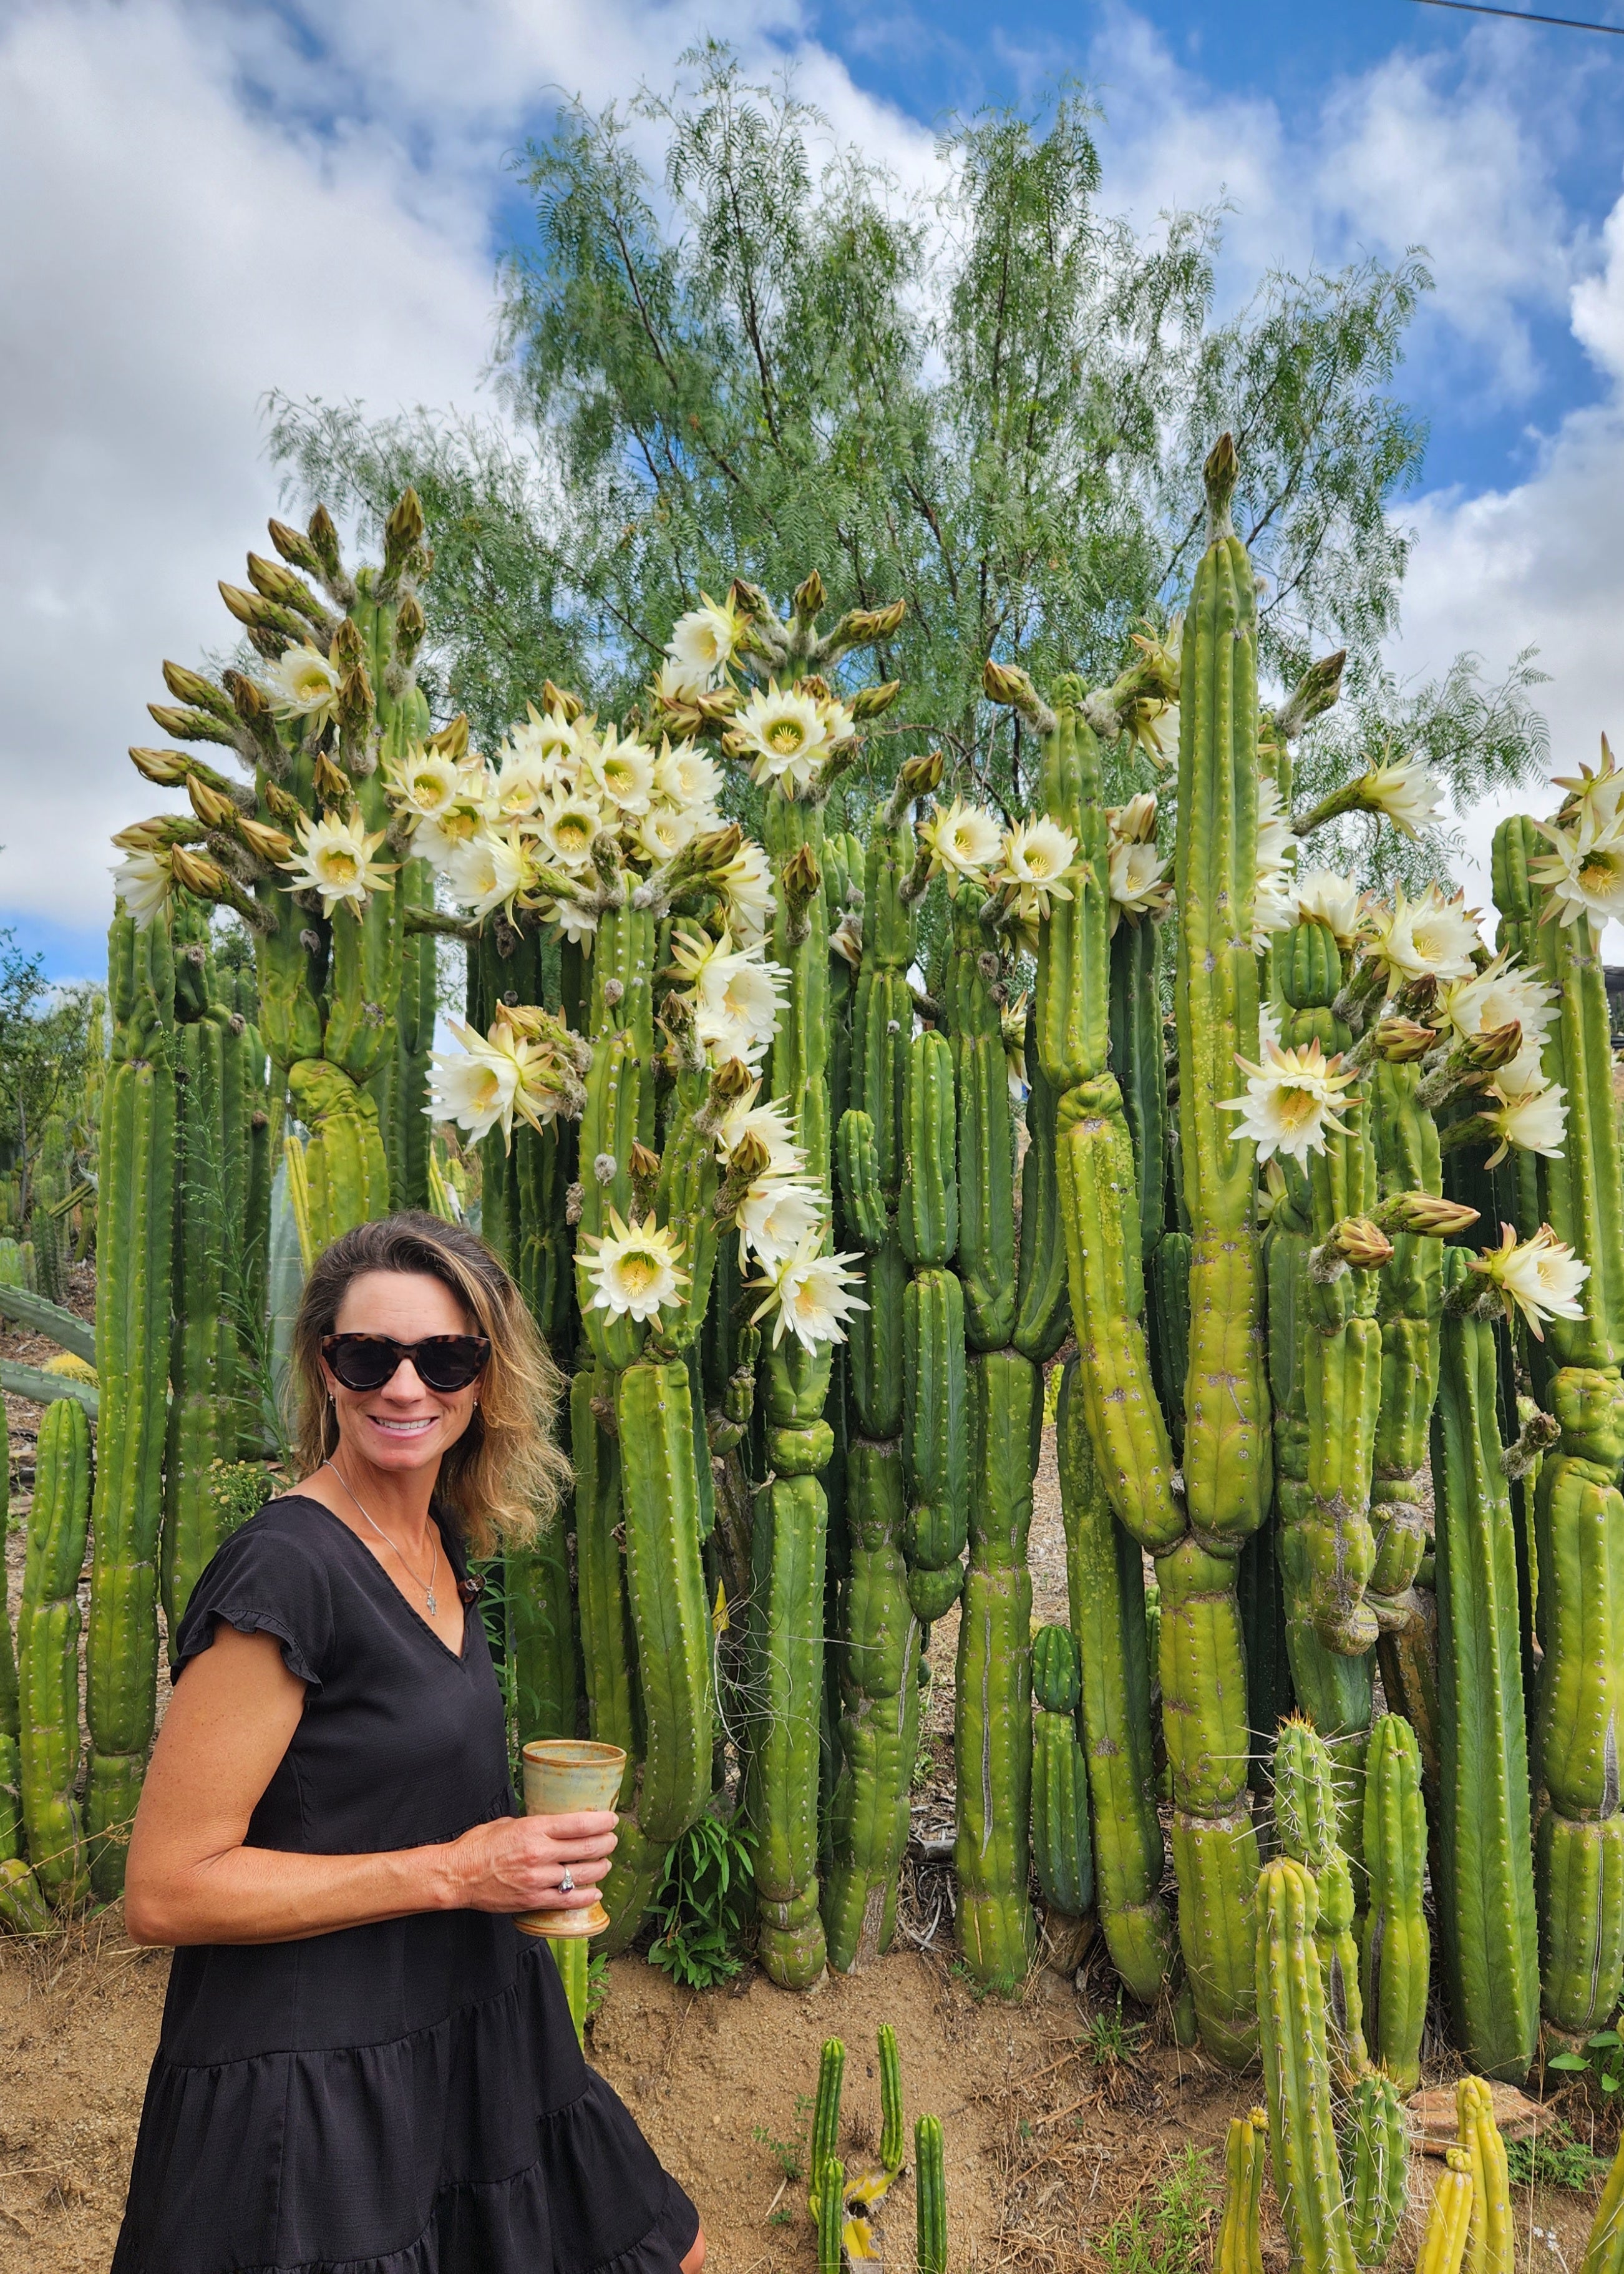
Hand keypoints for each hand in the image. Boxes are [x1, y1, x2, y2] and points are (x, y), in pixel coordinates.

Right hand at [444, 1810, 617, 1914]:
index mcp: (534, 1829)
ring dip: (600, 1868)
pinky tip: (595, 1892)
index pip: (579, 1823)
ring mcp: (537, 1879)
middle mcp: (539, 1853)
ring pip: (582, 1875)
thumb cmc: (479, 1846)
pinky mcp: (533, 1900)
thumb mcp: (508, 1823)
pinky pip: (568, 1900)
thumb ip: (535, 1824)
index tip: (612, 1820)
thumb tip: (556, 1824)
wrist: (457, 1876)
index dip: (601, 1822)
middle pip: (587, 1848)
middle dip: (606, 1844)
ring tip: (605, 1864)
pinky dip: (586, 1896)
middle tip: (612, 1841)